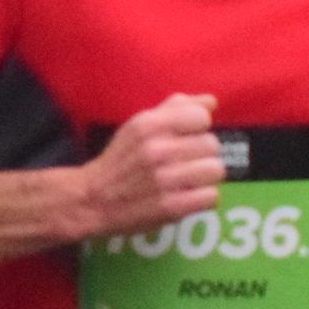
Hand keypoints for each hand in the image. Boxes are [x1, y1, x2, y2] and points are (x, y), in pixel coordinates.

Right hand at [58, 93, 224, 242]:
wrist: (92, 200)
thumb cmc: (121, 160)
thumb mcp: (140, 125)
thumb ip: (176, 109)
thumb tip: (212, 102)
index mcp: (149, 124)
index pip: (201, 117)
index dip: (197, 128)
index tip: (186, 137)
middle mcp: (157, 149)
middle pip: (212, 144)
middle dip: (201, 154)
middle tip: (185, 163)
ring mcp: (165, 180)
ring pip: (216, 170)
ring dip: (205, 177)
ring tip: (189, 180)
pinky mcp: (171, 207)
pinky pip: (212, 197)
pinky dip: (202, 198)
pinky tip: (188, 197)